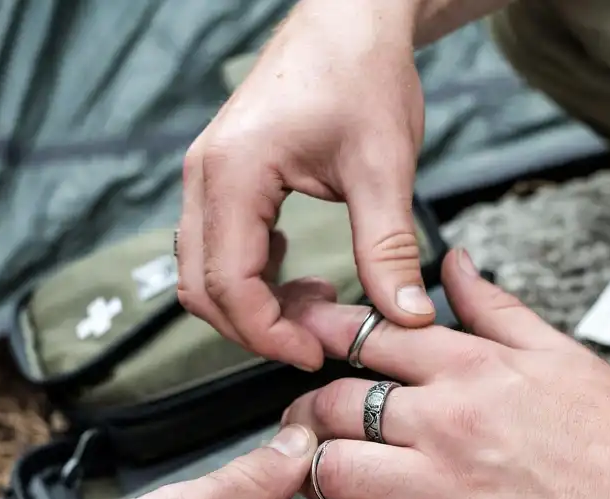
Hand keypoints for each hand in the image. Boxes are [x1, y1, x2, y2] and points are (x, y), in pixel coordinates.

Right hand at [178, 0, 432, 371]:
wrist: (351, 18)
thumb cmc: (363, 74)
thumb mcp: (384, 167)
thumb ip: (388, 248)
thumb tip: (407, 317)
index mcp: (234, 173)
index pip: (228, 284)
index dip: (268, 334)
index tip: (317, 354)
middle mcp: (206, 176)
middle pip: (202, 288)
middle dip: (257, 327)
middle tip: (319, 341)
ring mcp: (208, 175)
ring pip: (205, 271)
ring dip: (254, 304)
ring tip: (320, 306)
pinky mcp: (224, 177)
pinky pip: (218, 246)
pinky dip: (253, 277)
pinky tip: (304, 275)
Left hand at [280, 250, 609, 498]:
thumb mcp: (558, 350)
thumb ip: (493, 306)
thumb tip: (451, 263)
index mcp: (472, 367)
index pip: (368, 333)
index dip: (319, 334)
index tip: (302, 343)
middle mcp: (450, 420)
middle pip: (333, 402)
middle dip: (300, 412)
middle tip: (298, 425)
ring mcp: (449, 488)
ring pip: (335, 472)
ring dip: (304, 478)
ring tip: (303, 483)